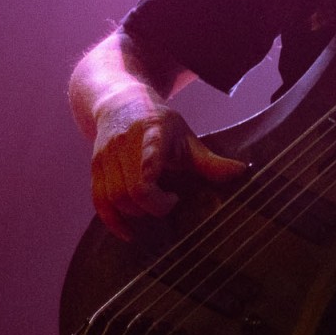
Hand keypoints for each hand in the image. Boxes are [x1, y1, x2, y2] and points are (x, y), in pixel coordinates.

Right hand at [89, 90, 245, 241]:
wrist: (118, 101)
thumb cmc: (158, 122)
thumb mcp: (185, 136)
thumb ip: (209, 160)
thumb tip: (241, 172)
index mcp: (151, 130)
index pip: (149, 150)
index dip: (150, 168)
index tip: (161, 188)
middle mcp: (124, 143)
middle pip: (132, 187)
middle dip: (154, 205)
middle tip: (171, 201)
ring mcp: (105, 156)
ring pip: (115, 198)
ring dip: (137, 213)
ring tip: (155, 204)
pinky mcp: (94, 169)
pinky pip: (99, 202)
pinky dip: (113, 221)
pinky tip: (129, 233)